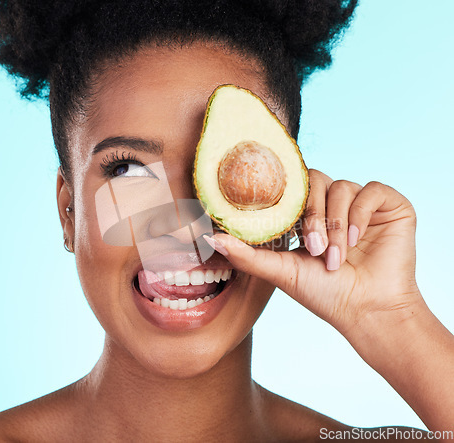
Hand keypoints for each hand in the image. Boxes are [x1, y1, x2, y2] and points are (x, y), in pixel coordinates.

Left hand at [207, 169, 422, 336]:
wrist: (367, 311)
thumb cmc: (324, 294)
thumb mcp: (281, 271)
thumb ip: (246, 255)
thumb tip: (211, 239)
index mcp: (308, 216)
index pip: (293, 189)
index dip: (286, 200)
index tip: (284, 226)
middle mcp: (333, 205)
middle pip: (314, 181)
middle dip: (312, 215)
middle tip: (314, 249)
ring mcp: (360, 204)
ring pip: (341, 187)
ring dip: (337, 225)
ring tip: (336, 257)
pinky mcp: (389, 205)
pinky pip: (371, 190)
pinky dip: (361, 215)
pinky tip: (359, 241)